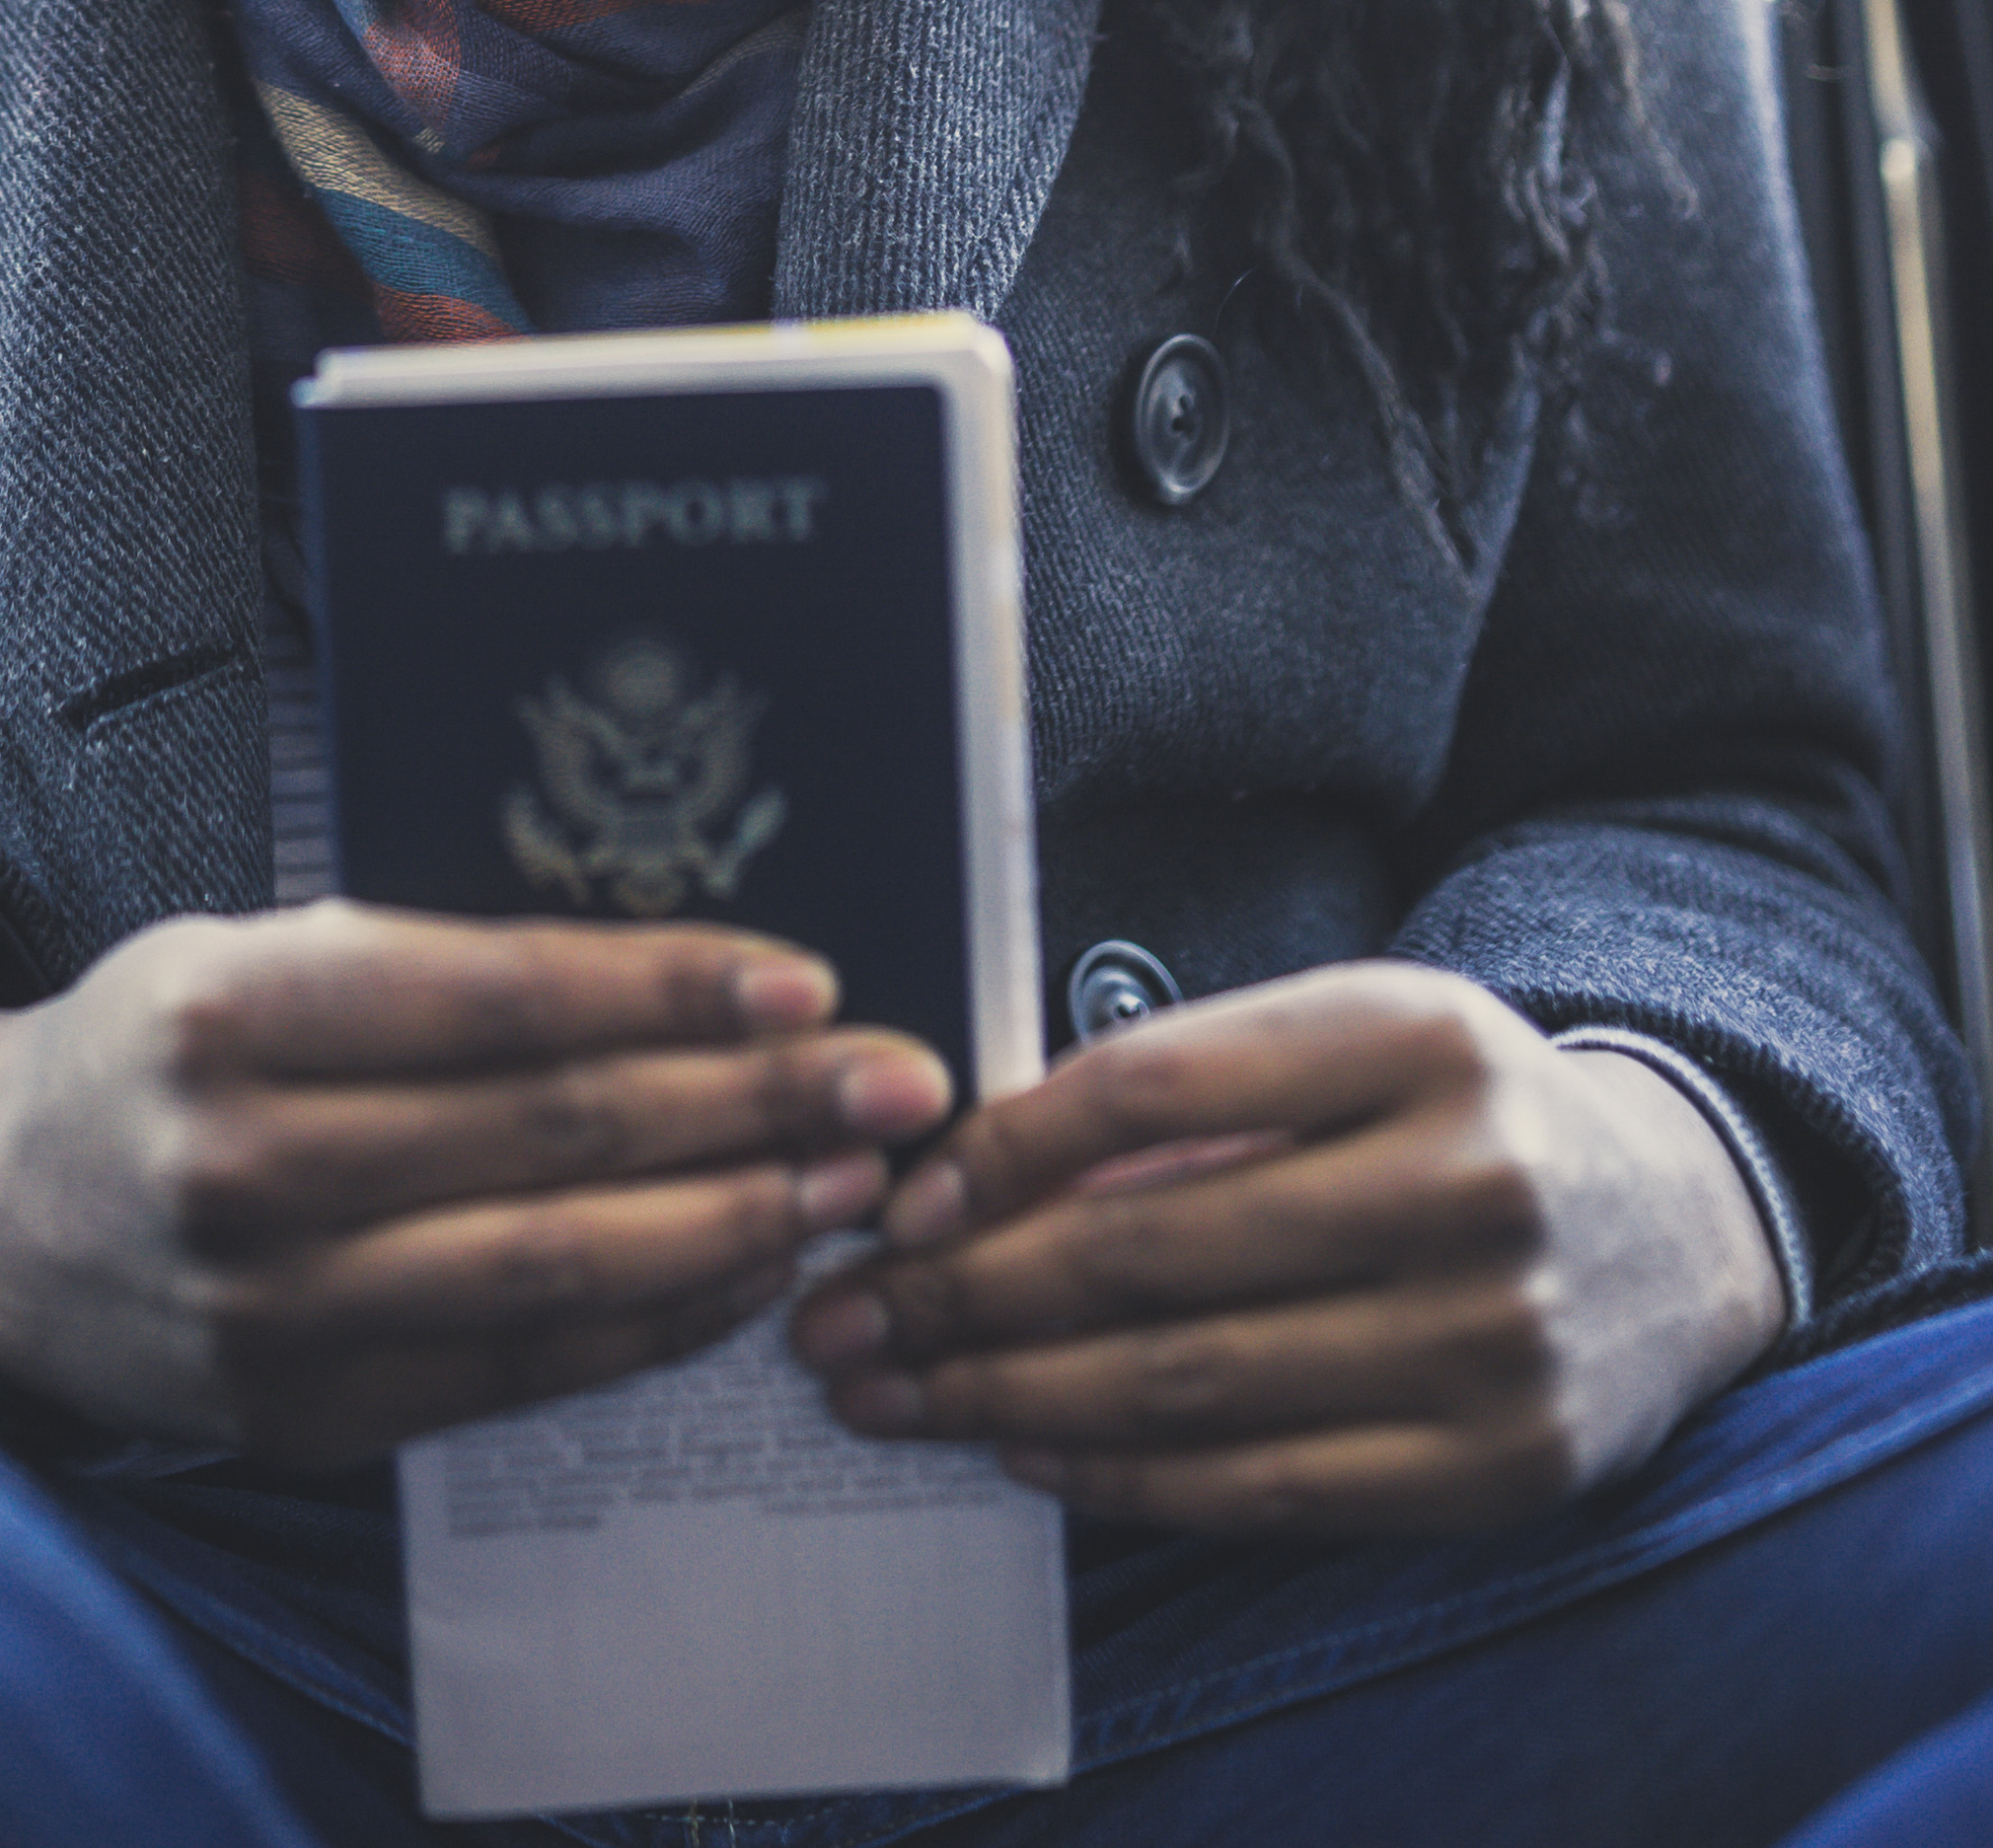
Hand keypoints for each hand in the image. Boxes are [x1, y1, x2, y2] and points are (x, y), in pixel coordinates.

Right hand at [0, 900, 948, 1465]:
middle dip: (750, 1107)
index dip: (665, 991)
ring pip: (553, 1266)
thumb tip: (667, 965)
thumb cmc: (157, 1044)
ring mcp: (271, 1312)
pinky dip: (647, 1320)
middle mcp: (244, 1166)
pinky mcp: (304, 1416)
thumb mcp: (251, 950)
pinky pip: (515, 1370)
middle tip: (892, 1081)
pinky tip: (740, 1268)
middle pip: (551, 1133)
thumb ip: (421, 963)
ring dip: (730, 1222)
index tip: (802, 984)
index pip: (497, 996)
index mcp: (228, 1010)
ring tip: (850, 1182)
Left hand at [788, 961, 1785, 1535]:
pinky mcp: (1500, 1469)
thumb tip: (967, 1162)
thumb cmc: (1457, 1111)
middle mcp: (1466, 1183)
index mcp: (1414, 1036)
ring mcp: (1495, 1340)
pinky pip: (1270, 1487)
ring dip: (1013, 1394)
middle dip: (968, 1293)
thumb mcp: (1352, 1034)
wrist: (1677, 1226)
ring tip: (902, 1394)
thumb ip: (1190, 1085)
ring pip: (1194, 1385)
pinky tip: (1029, 1448)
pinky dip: (1128, 1476)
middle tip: (845, 1318)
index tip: (894, 1195)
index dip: (1005, 1149)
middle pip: (1157, 1251)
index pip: (1154, 1085)